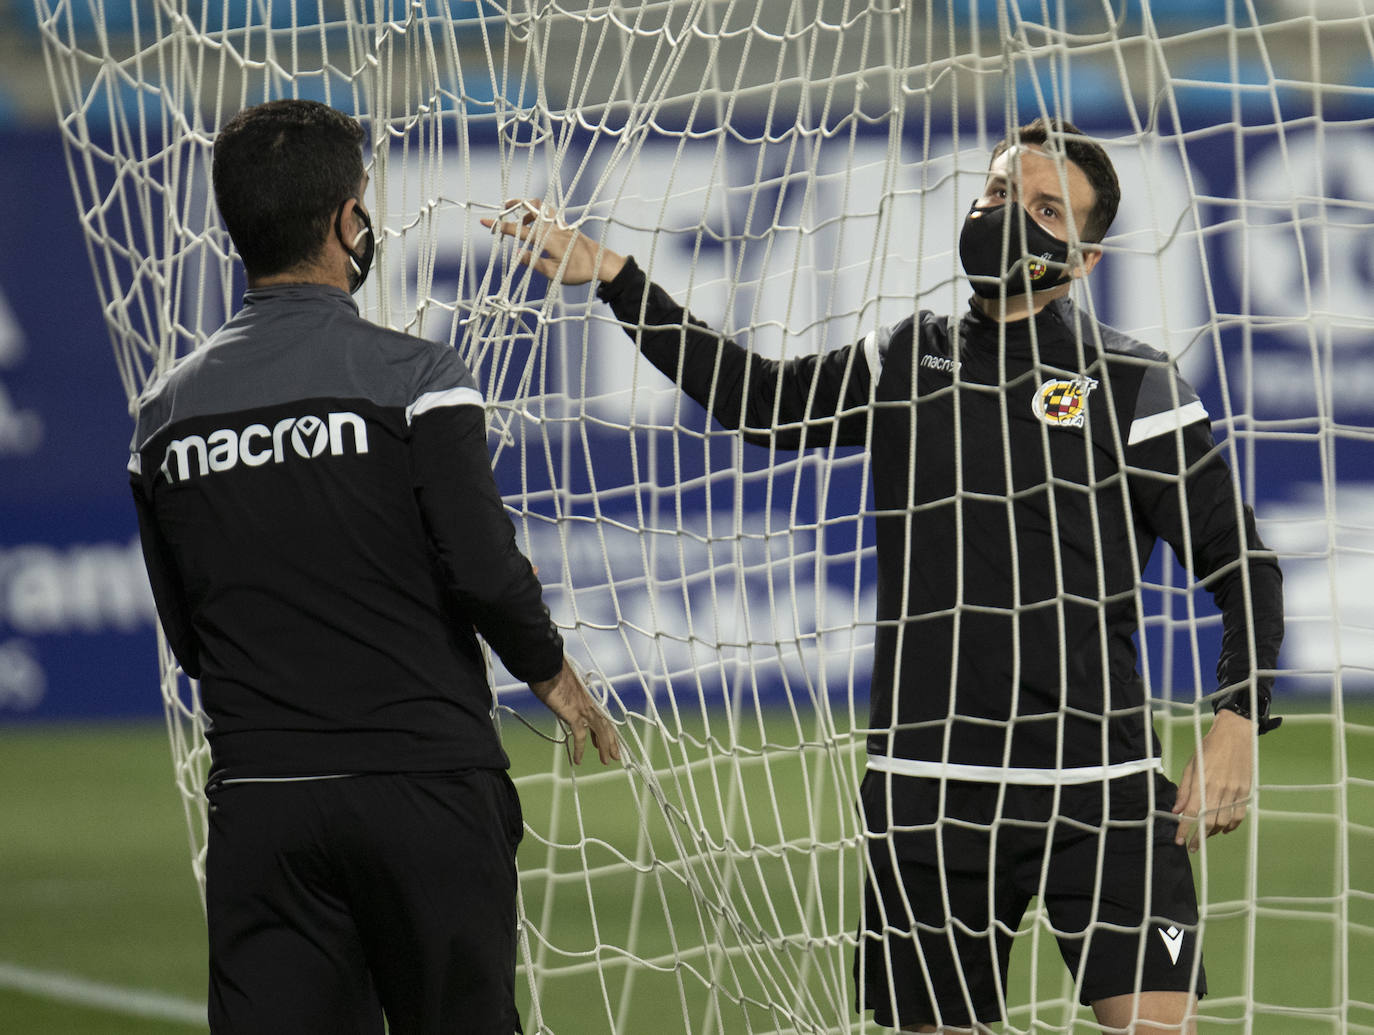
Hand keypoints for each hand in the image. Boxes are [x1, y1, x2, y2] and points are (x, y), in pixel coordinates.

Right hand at [480, 199, 625, 285]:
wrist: (602, 263)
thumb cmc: (579, 271)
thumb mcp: (554, 273)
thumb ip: (534, 263)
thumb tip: (517, 254)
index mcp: (546, 238)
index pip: (518, 230)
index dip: (500, 226)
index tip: (485, 222)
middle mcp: (552, 227)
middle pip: (530, 206)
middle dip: (514, 204)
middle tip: (503, 209)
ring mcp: (560, 224)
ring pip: (540, 207)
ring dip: (527, 209)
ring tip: (520, 222)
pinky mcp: (566, 226)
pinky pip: (548, 213)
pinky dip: (538, 214)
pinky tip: (536, 228)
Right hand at [528, 657, 620, 765]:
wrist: (547, 666)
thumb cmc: (551, 671)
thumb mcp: (561, 683)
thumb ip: (564, 691)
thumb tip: (559, 694)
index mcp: (588, 696)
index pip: (602, 716)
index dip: (606, 731)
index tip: (605, 743)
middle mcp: (589, 703)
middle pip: (606, 725)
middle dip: (612, 741)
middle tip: (616, 756)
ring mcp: (584, 708)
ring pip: (601, 731)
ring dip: (605, 747)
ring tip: (607, 761)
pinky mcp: (574, 713)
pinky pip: (580, 736)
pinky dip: (580, 749)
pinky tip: (578, 760)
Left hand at [1172, 707, 1254, 851]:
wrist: (1236, 734)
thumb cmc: (1209, 747)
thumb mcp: (1191, 764)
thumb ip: (1184, 789)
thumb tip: (1177, 810)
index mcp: (1203, 781)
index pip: (1192, 812)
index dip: (1184, 829)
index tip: (1179, 841)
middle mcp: (1219, 789)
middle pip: (1209, 821)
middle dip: (1199, 837)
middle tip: (1192, 846)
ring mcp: (1235, 791)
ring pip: (1224, 821)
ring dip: (1214, 832)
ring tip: (1205, 835)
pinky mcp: (1245, 791)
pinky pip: (1239, 815)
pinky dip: (1231, 826)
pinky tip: (1223, 829)